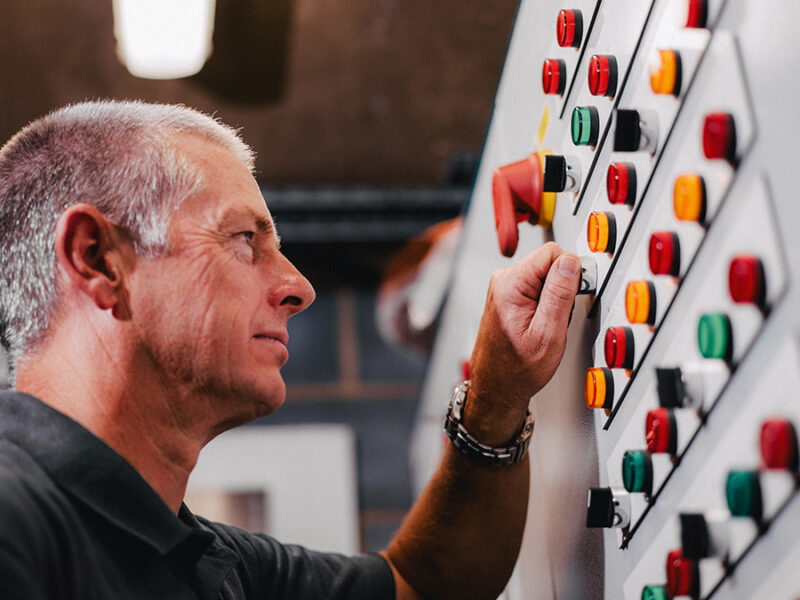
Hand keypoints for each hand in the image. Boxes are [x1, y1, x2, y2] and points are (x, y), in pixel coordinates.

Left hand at [466, 242, 580, 442]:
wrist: (497, 387)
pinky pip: (537, 289)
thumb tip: (570, 261)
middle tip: (555, 320)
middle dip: (562, 289)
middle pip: (549, 264)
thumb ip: (560, 294)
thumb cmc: (516, 369)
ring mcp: (503, 288)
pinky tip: (538, 325)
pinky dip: (544, 306)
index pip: (553, 252)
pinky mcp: (507, 296)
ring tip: (545, 326)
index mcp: (510, 284)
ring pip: (545, 277)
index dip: (570, 274)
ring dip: (553, 300)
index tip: (569, 298)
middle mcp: (503, 281)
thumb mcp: (548, 334)